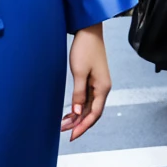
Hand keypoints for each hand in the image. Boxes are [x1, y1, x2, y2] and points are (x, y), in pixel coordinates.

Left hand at [62, 24, 110, 140]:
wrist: (88, 31)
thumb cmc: (85, 49)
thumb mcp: (79, 72)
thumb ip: (79, 93)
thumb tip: (78, 112)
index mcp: (103, 88)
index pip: (95, 113)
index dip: (84, 126)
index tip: (72, 135)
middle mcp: (103, 88)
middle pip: (92, 112)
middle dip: (79, 124)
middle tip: (64, 132)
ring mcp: (98, 85)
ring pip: (89, 107)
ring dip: (78, 116)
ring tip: (63, 124)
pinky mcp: (93, 80)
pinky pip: (87, 99)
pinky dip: (79, 107)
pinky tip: (70, 112)